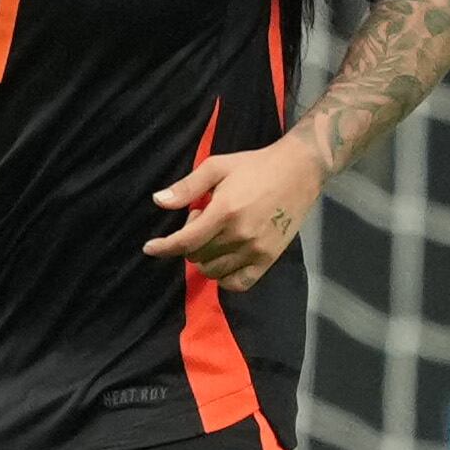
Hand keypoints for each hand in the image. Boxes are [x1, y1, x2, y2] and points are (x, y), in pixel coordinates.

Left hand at [146, 140, 324, 290]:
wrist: (299, 170)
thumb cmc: (254, 166)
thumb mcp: (216, 167)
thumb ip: (187, 187)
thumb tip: (158, 201)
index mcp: (224, 212)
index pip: (185, 241)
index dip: (163, 248)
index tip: (149, 248)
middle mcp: (240, 235)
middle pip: (197, 256)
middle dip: (190, 241)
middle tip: (203, 220)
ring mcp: (257, 249)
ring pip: (214, 271)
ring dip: (205, 258)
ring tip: (216, 235)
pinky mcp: (271, 258)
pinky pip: (240, 283)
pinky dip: (225, 278)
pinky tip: (224, 260)